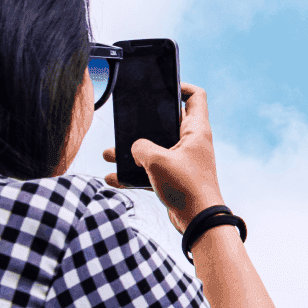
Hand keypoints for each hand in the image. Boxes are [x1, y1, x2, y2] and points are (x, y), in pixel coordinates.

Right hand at [103, 83, 225, 233]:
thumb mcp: (157, 160)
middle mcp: (192, 142)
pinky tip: (113, 177)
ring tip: (109, 154)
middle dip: (144, 124)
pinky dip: (134, 173)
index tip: (162, 87)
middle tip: (126, 124)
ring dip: (133, 151)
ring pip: (155, 148)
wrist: (197, 220)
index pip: (196, 96)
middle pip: (167, 122)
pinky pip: (151, 170)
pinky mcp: (175, 178)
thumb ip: (141, 147)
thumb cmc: (186, 186)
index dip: (181, 86)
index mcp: (196, 130)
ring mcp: (183, 160)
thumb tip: (134, 148)